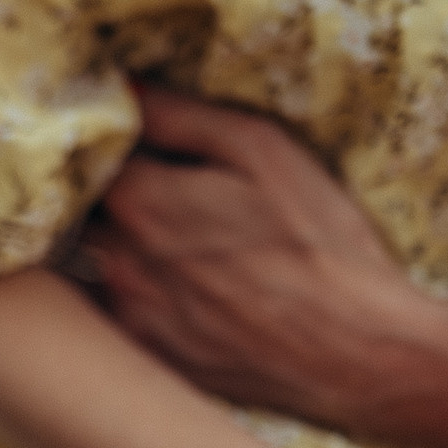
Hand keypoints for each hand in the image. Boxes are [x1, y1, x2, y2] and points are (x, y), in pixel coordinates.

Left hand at [77, 83, 420, 432]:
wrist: (361, 353)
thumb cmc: (321, 242)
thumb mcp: (263, 151)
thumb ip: (180, 116)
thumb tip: (120, 86)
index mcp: (141, 201)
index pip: (88, 156)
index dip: (110, 145)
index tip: (135, 145)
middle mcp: (119, 261)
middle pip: (85, 212)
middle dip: (109, 196)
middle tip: (161, 193)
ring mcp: (130, 317)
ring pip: (97, 265)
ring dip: (119, 248)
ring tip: (179, 246)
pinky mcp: (151, 361)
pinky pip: (119, 315)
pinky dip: (137, 297)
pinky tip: (189, 294)